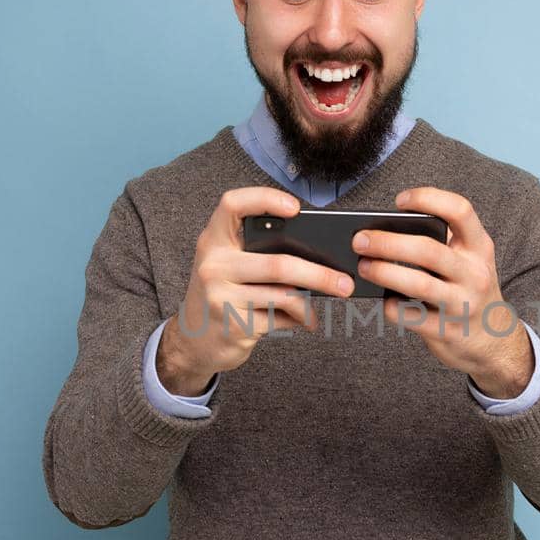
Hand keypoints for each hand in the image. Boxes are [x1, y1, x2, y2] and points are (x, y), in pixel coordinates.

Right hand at [157, 186, 355, 393]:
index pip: (233, 204)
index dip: (265, 199)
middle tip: (345, 281)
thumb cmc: (223, 293)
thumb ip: (257, 251)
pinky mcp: (234, 325)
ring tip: (336, 296)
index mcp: (213, 240)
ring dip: (316, 299)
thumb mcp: (228, 265)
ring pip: (284, 295)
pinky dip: (299, 318)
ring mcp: (221, 297)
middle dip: (318, 274)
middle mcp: (213, 265)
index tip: (296, 208)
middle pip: (277, 264)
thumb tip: (317, 252)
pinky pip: (280, 319)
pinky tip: (306, 319)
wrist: (194, 340)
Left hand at [352, 186, 534, 396]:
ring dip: (384, 272)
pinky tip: (384, 300)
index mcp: (480, 248)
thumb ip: (441, 244)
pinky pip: (411, 316)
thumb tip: (386, 230)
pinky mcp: (447, 331)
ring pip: (418, 284)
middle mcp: (475, 274)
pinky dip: (391, 307)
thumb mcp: (469, 261)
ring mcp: (463, 304)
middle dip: (388, 242)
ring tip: (363, 266)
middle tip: (360, 240)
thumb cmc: (469, 290)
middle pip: (429, 250)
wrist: (494, 341)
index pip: (460, 211)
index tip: (399, 201)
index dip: (428, 198)